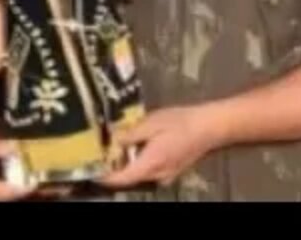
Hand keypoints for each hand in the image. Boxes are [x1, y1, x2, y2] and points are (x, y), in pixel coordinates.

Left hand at [98, 106, 220, 188]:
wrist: (210, 127)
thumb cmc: (181, 122)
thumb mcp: (152, 122)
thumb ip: (130, 134)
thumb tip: (112, 140)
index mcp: (150, 164)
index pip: (121, 179)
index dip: (104, 176)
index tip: (90, 168)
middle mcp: (157, 176)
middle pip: (128, 178)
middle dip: (113, 167)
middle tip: (100, 152)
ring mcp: (165, 176)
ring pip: (138, 174)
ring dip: (127, 163)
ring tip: (115, 146)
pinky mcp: (171, 171)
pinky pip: (149, 170)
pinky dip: (139, 161)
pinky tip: (136, 146)